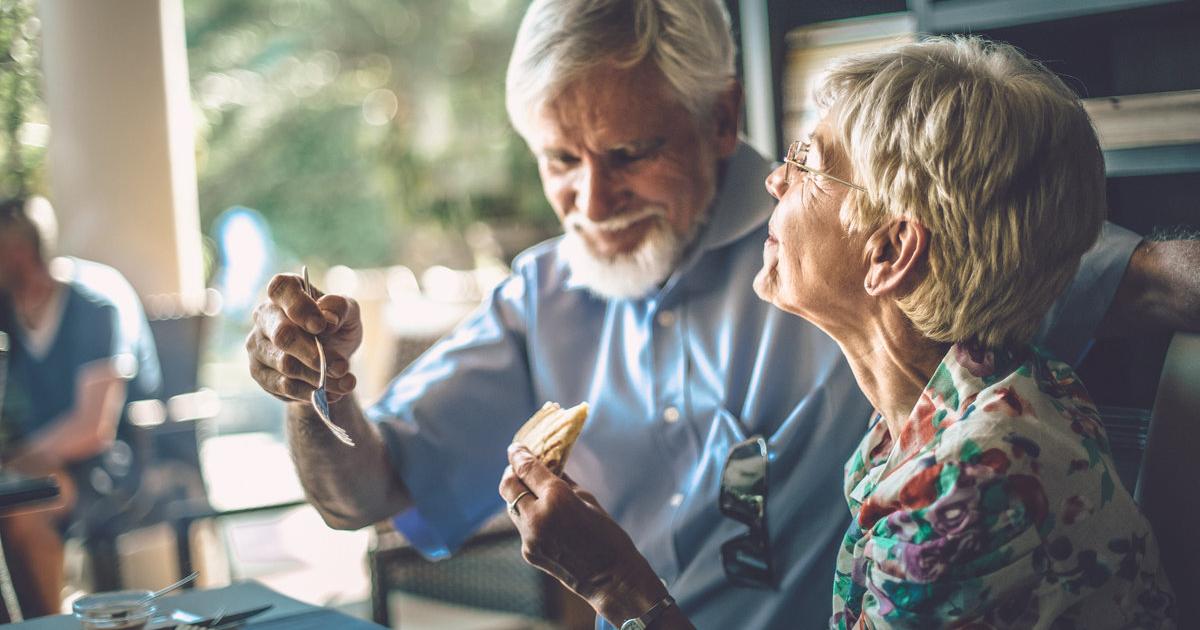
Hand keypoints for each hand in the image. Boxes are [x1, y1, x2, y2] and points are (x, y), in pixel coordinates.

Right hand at [247, 273, 361, 403]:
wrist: (329, 360)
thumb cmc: (336, 328)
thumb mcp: (349, 314)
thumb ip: (341, 309)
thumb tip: (328, 318)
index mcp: (285, 292)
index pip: (281, 289)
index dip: (299, 307)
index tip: (321, 325)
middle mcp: (264, 315)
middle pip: (282, 334)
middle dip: (315, 354)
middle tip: (340, 367)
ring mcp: (257, 345)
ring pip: (286, 365)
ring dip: (320, 377)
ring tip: (346, 382)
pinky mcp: (259, 372)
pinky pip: (284, 386)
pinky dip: (312, 392)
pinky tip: (334, 392)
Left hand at [499, 445, 668, 622]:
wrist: (610, 577)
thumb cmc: (607, 534)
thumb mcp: (587, 499)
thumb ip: (563, 482)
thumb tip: (548, 465)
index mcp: (557, 498)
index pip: (526, 468)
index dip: (518, 454)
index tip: (515, 447)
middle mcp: (537, 517)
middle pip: (508, 486)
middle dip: (511, 473)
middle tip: (518, 467)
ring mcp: (530, 537)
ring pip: (512, 507)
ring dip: (518, 495)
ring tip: (531, 490)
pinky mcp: (528, 552)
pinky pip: (522, 527)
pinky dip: (529, 516)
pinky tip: (544, 517)